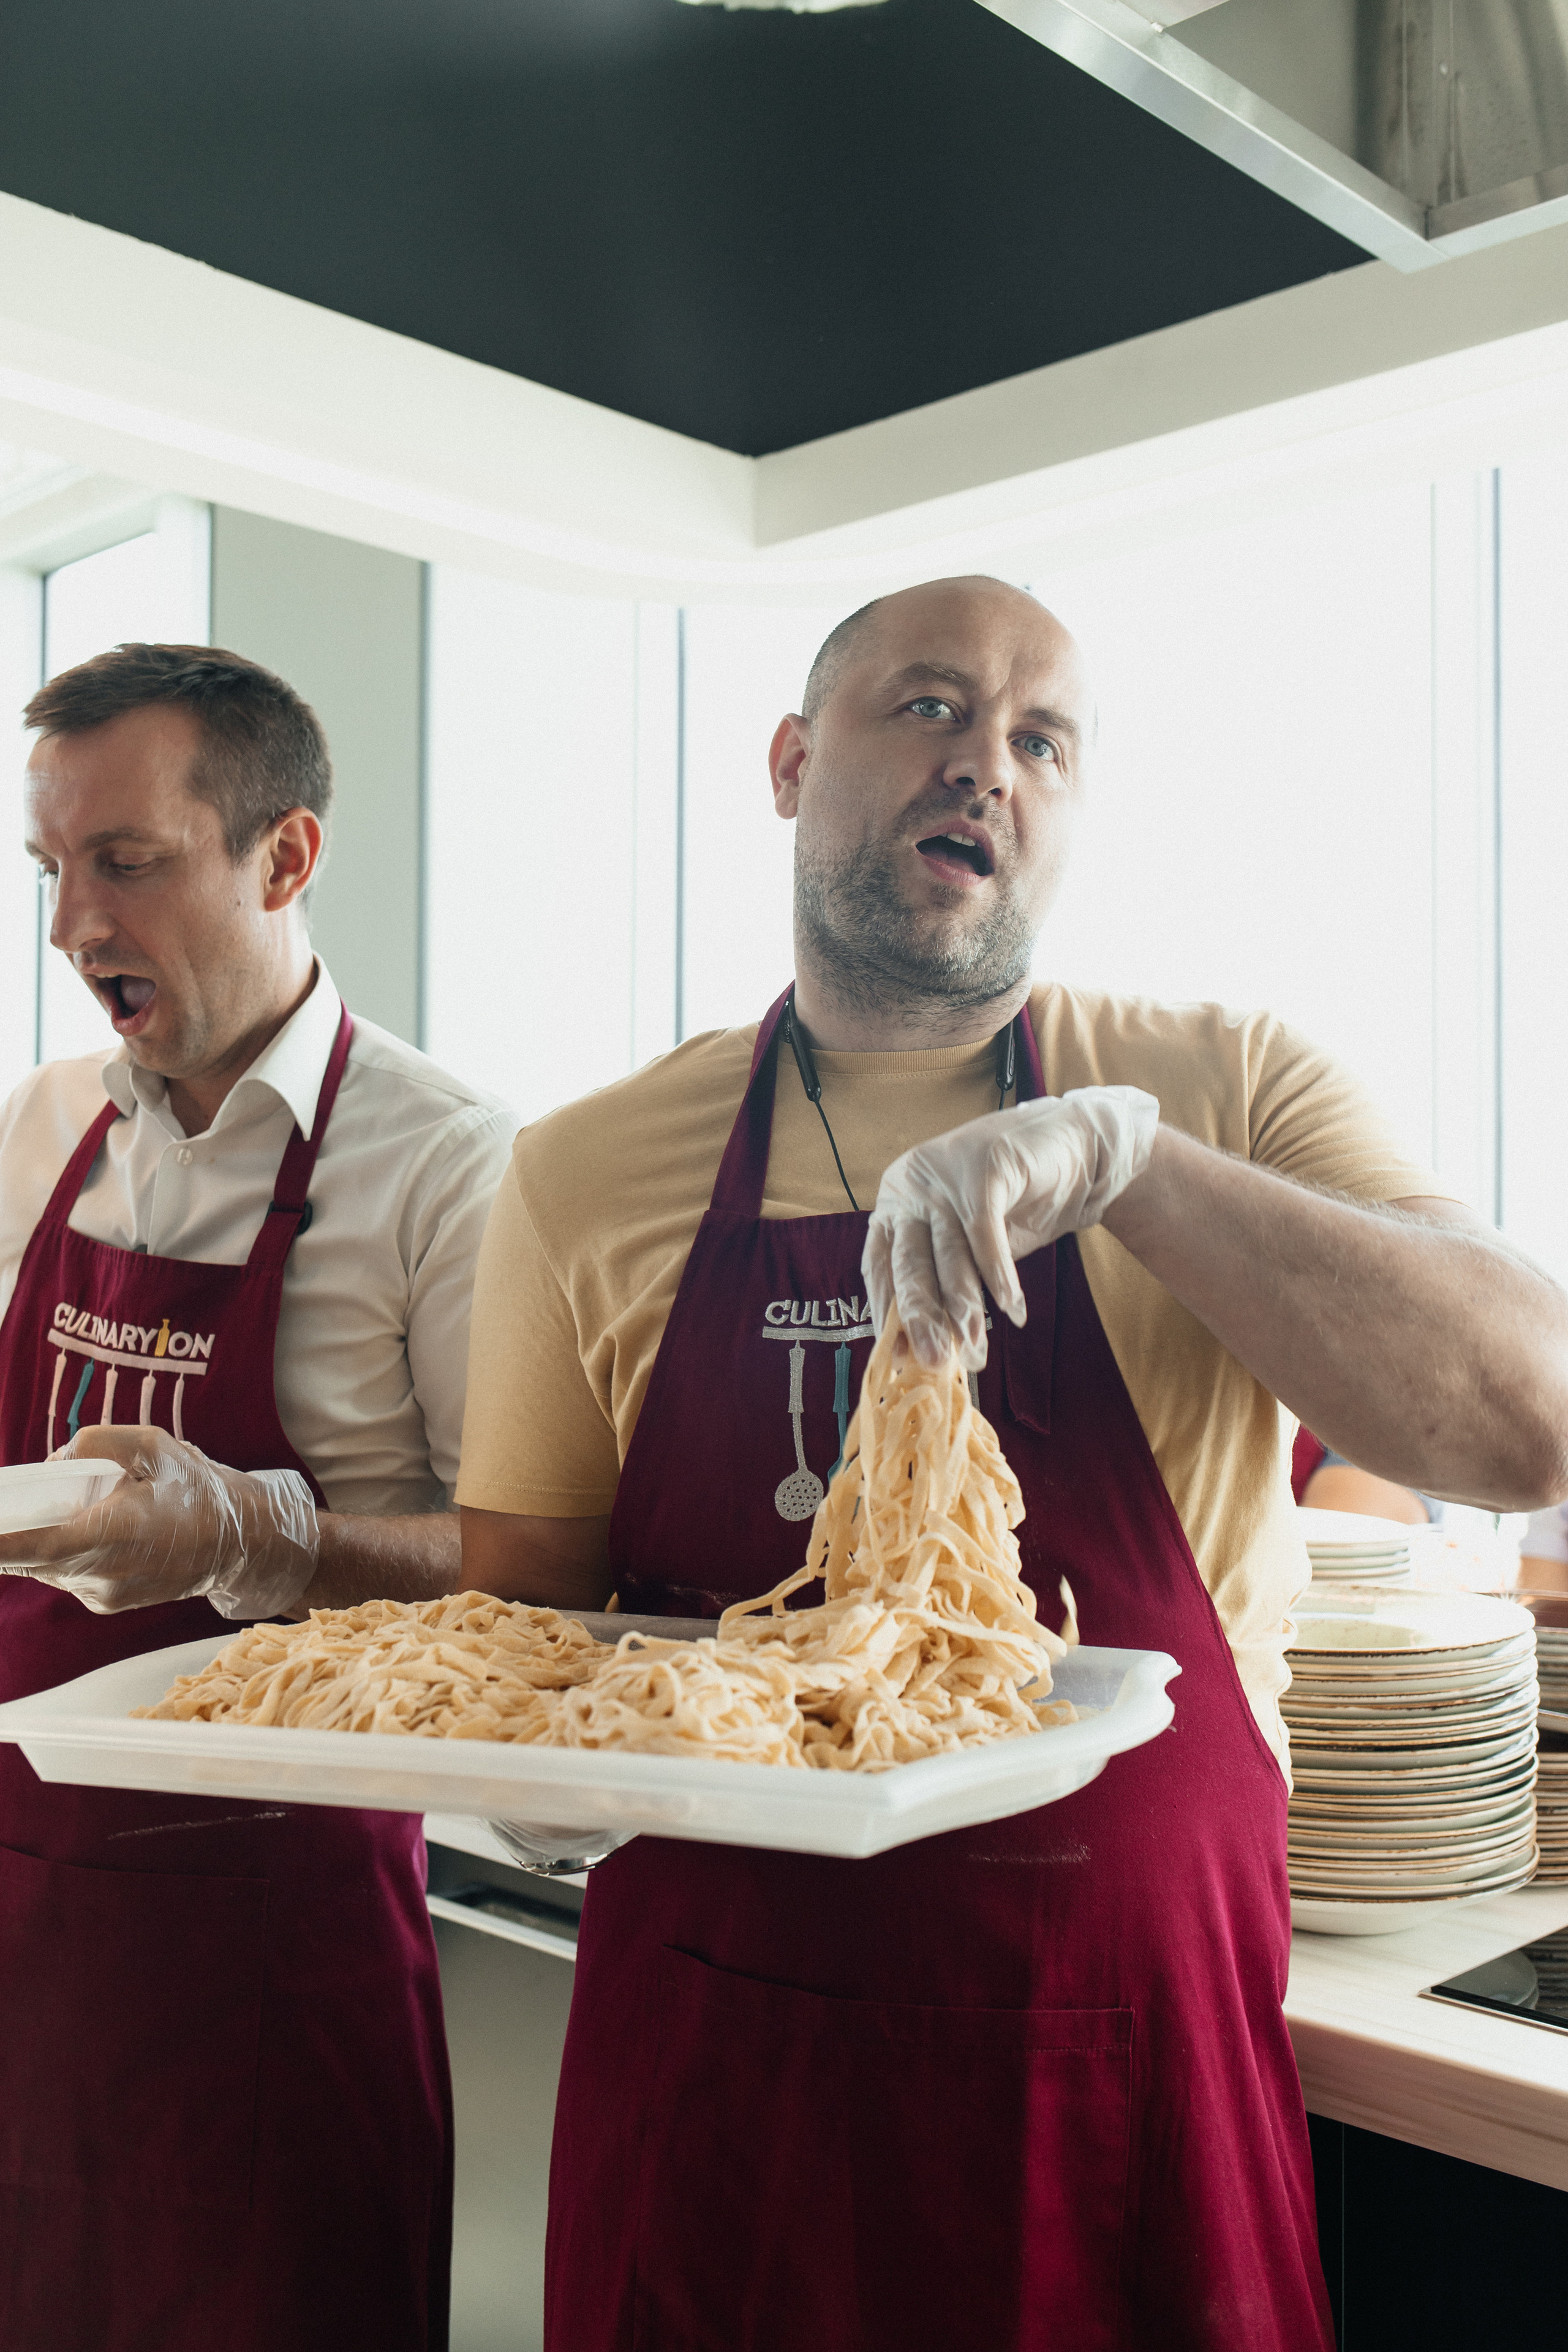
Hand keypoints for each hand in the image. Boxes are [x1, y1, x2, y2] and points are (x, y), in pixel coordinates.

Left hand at [0, 1426, 319, 1618]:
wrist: (237, 1542)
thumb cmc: (195, 1489)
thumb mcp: (152, 1445)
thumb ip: (95, 1442)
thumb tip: (53, 1463)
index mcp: (114, 1534)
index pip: (37, 1547)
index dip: (0, 1545)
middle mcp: (103, 1575)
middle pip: (29, 1557)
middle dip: (11, 1533)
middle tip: (13, 1502)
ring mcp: (101, 1595)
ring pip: (44, 1565)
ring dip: (43, 1537)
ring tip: (85, 1507)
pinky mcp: (103, 1604)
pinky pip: (64, 1573)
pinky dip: (62, 1550)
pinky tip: (95, 1527)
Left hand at [863, 1086, 1159, 1368]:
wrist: (1074, 1150)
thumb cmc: (1017, 1205)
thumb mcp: (971, 1248)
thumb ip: (949, 1283)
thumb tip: (932, 1345)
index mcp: (896, 1205)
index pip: (878, 1265)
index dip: (886, 1313)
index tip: (897, 1357)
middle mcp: (911, 1187)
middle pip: (908, 1262)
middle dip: (921, 1318)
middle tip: (934, 1360)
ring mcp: (944, 1173)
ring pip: (947, 1251)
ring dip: (963, 1305)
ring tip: (975, 1345)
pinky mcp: (983, 1166)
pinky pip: (986, 1232)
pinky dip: (999, 1275)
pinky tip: (1012, 1308)